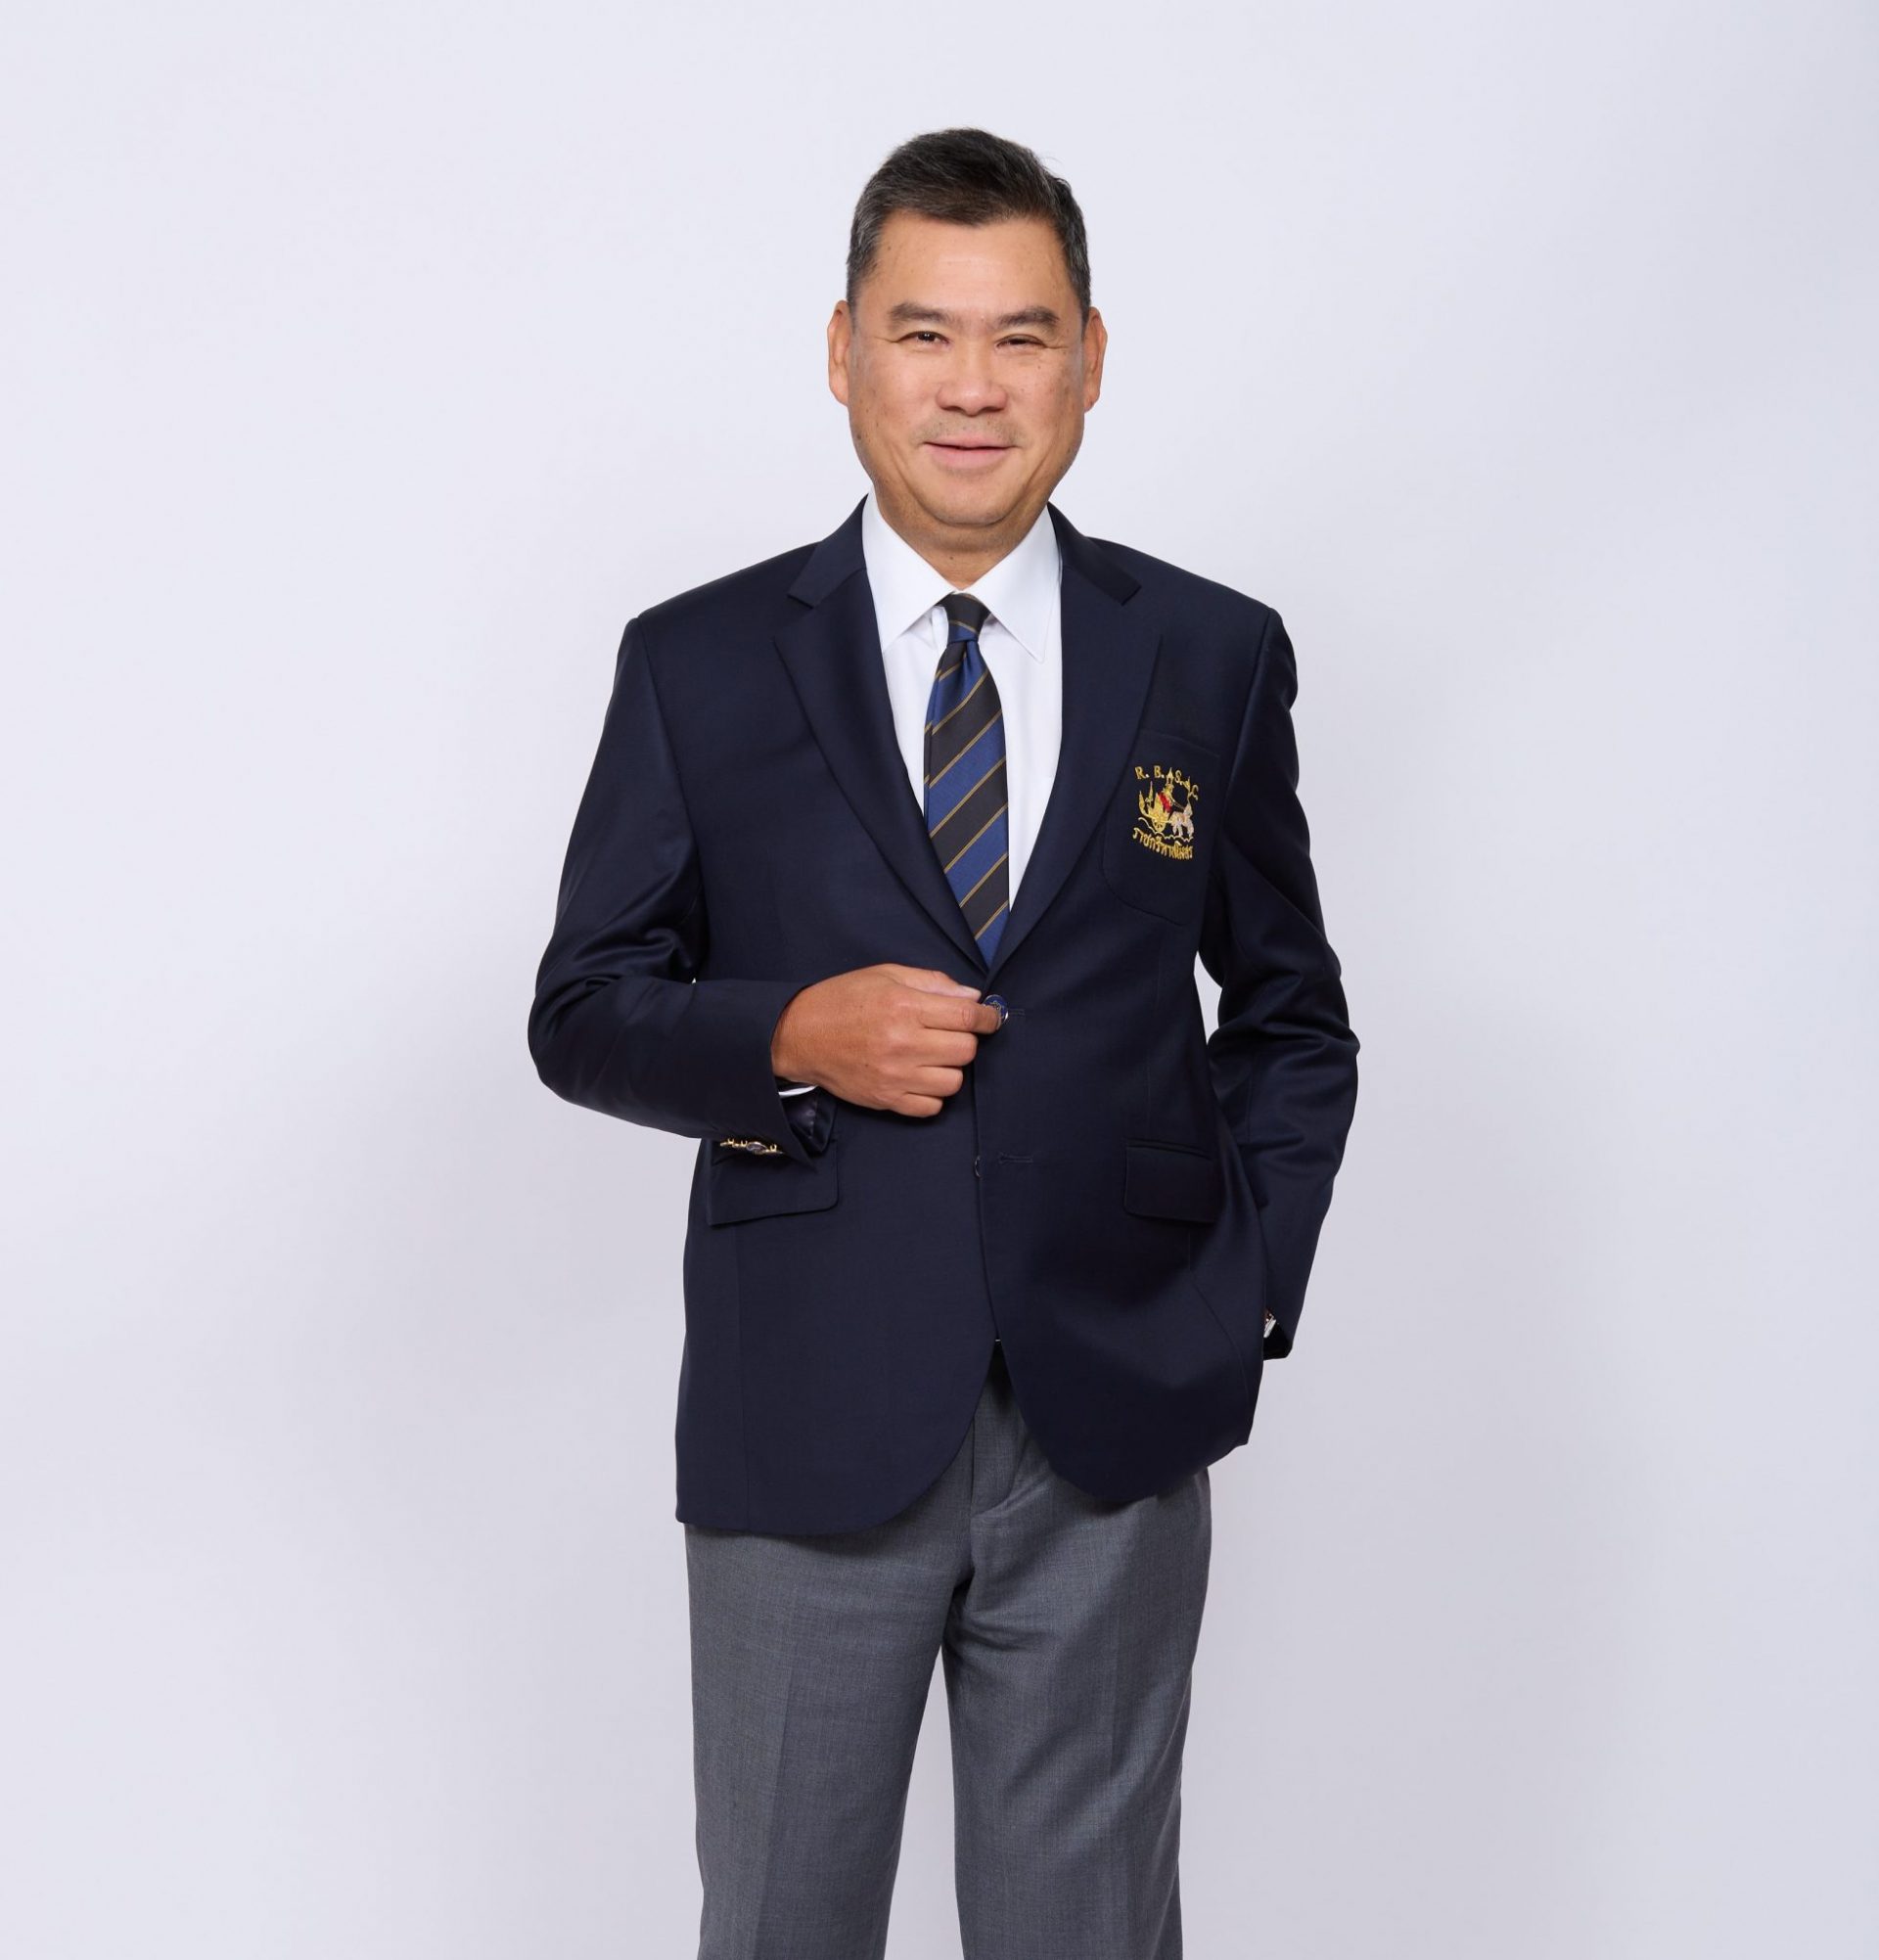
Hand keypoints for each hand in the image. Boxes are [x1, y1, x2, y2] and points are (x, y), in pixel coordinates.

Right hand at [771, 964, 1001, 1117]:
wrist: (799, 1034)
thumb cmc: (842, 1000)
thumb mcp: (885, 975)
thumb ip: (931, 983)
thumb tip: (972, 998)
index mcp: (905, 1007)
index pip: (966, 1018)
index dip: (988, 1018)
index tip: (991, 1018)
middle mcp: (903, 1043)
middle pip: (966, 1051)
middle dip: (965, 1040)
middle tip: (948, 1033)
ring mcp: (895, 1075)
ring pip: (953, 1082)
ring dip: (950, 1068)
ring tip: (932, 1056)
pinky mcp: (886, 1099)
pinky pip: (931, 1107)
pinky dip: (933, 1094)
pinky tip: (920, 1077)